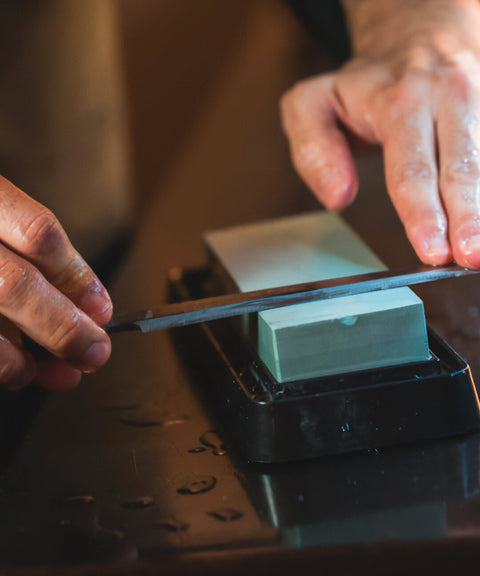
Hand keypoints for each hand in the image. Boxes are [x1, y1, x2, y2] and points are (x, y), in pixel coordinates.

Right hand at [0, 175, 111, 390]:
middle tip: (94, 354)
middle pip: (13, 286)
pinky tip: (6, 370)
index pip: (38, 232)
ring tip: (36, 371)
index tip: (101, 310)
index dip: (76, 276)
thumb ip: (22, 248)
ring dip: (16, 360)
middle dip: (63, 329)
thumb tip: (85, 306)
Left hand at [281, 0, 479, 267]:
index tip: (431, 250)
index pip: (412, 167)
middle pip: (462, 168)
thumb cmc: (363, 84)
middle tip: (468, 258)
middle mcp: (448, 97)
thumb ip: (313, 149)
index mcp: (401, 98)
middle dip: (467, 218)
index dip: (422, 213)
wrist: (417, 37)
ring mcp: (478, 102)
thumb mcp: (312, 104)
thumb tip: (338, 197)